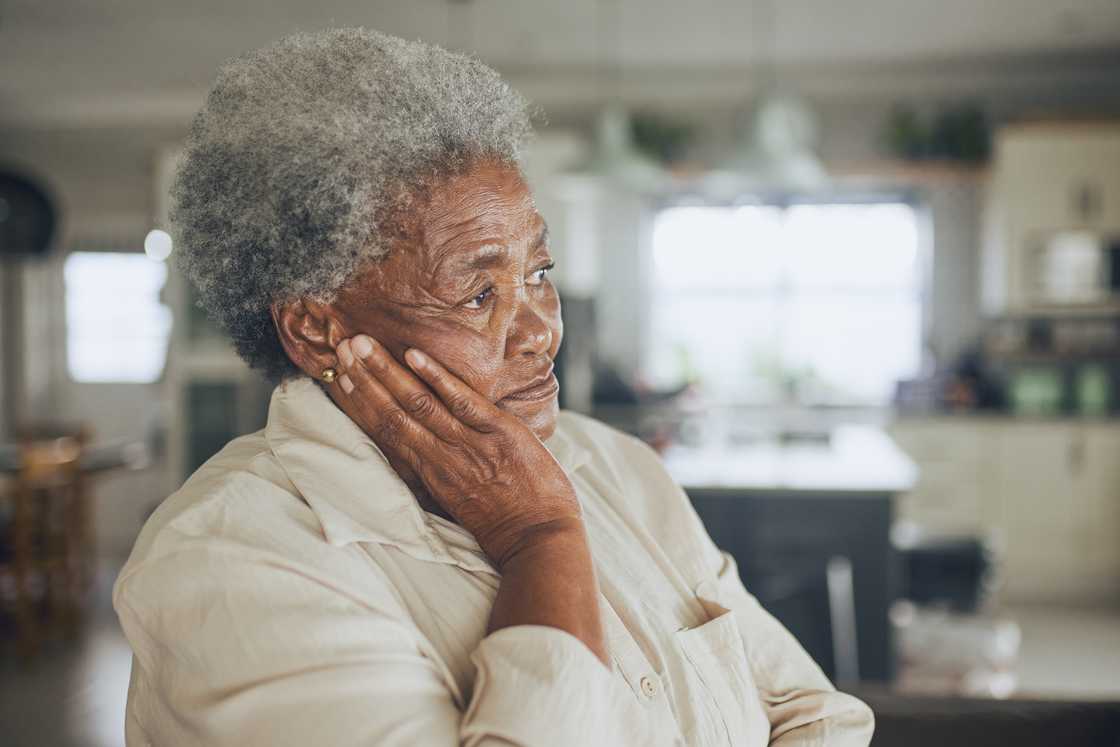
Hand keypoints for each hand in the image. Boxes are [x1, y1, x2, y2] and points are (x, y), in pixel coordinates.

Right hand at [328, 334, 582, 566]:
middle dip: (366, 378)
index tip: (340, 376)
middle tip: (342, 347)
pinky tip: (414, 355)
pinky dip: (437, 377)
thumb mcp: (457, 504)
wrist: (539, 541)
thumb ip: (436, 476)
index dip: (359, 403)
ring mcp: (468, 443)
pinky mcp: (499, 433)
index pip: (384, 431)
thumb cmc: (502, 525)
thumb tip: (417, 455)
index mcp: (429, 474)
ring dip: (387, 371)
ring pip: (418, 403)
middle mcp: (440, 457)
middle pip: (392, 412)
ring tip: (363, 344)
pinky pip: (463, 400)